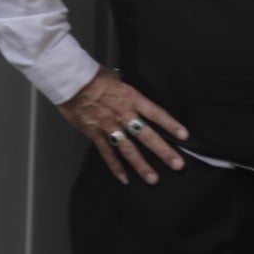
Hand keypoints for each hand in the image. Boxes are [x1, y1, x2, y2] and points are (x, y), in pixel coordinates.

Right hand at [56, 66, 189, 185]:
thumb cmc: (92, 75)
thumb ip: (125, 90)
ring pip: (129, 149)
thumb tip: (130, 94)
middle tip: (178, 165)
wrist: (70, 80)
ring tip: (153, 179)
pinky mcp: (95, 133)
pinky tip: (124, 179)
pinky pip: (107, 153)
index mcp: (131, 98)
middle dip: (163, 151)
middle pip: (147, 135)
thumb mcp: (115, 78)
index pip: (155, 113)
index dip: (170, 124)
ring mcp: (109, 126)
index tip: (184, 136)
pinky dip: (115, 166)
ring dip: (141, 165)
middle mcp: (123, 114)